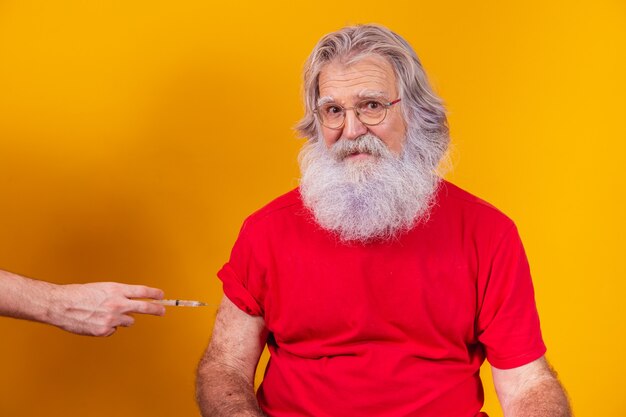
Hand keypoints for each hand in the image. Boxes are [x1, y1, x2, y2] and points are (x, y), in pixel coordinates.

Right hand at [48, 282, 165, 335]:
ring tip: (105, 314)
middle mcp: (117, 304)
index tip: (161, 296)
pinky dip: (107, 327)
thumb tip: (131, 305)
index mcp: (117, 290)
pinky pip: (113, 330)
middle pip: (145, 307)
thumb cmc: (80, 294)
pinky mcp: (104, 330)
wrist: (61, 305)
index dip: (154, 294)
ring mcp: (112, 318)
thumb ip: (118, 295)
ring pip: (128, 321)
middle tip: (162, 311)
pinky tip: (95, 322)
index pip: (142, 291)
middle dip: (156, 309)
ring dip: (122, 319)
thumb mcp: (102, 289)